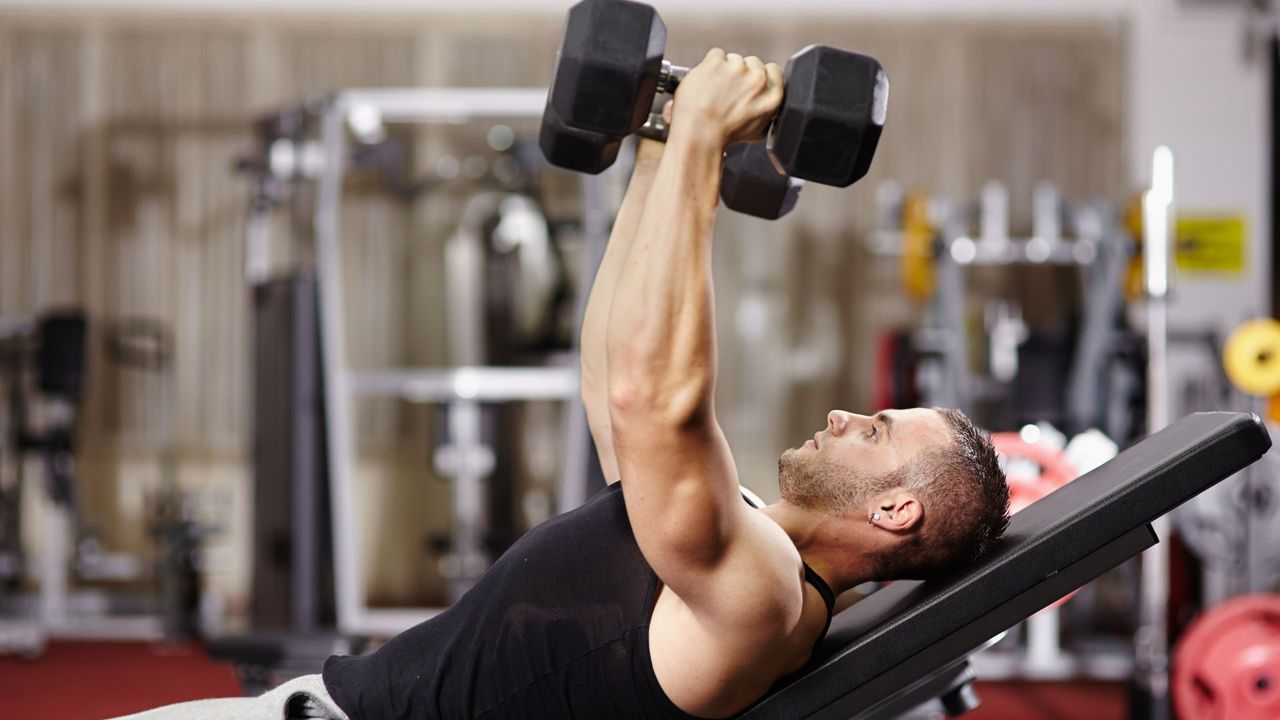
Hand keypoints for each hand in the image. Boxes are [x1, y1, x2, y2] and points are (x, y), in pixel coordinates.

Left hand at [669, 48, 783, 150]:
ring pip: (732, 59)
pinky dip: (709, 66)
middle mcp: (757, 79)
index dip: (759, 74)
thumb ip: (765, 113)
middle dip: (740, 74)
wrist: (700, 134)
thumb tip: (761, 106)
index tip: (749, 80)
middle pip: (752, 63)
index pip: (773, 70)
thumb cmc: (722, 136)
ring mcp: (737, 68)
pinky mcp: (718, 62)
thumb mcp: (756, 132)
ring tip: (714, 89)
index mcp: (771, 95)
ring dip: (723, 70)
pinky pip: (715, 55)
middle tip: (727, 90)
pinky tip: (706, 82)